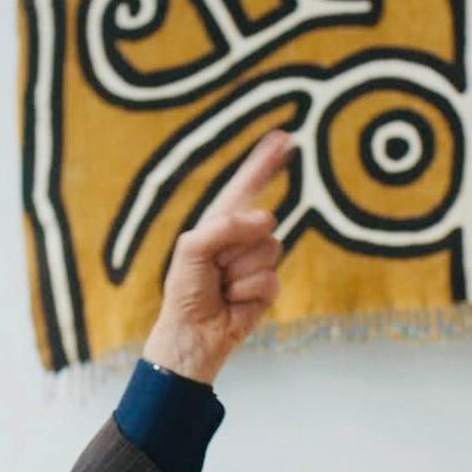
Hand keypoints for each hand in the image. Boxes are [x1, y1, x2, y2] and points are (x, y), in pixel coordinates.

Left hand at [141, 130, 293, 384]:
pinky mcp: (269, 287)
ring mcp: (259, 261)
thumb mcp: (191, 249)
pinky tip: (233, 301)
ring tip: (222, 285)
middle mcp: (244, 237)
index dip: (266, 162)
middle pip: (264, 221)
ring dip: (239, 272)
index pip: (248, 185)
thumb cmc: (186, 291)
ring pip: (268, 251)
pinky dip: (247, 292)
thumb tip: (267, 219)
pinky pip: (270, 279)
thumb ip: (224, 226)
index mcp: (222, 221)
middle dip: (235, 245)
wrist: (193, 334)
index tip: (286, 138)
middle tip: (214, 267)